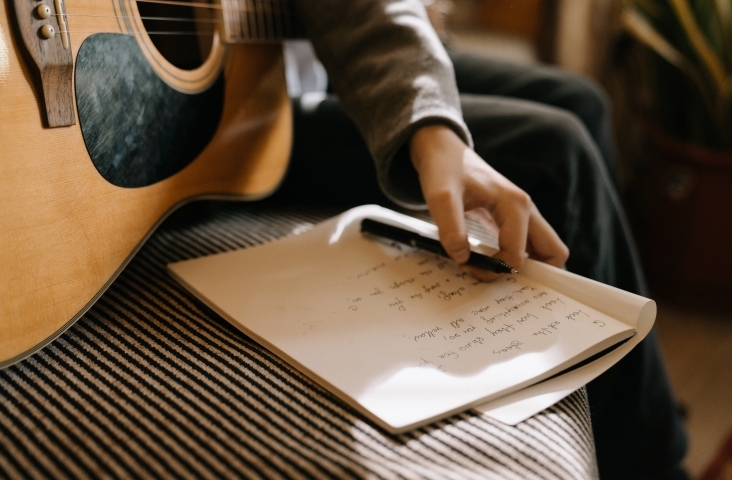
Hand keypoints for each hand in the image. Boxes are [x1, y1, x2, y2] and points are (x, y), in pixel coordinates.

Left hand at [409, 124, 568, 280]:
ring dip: (524, 268)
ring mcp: (524, 214)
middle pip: (554, 252)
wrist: (443, 151)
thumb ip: (450, 227)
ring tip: (491, 271)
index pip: (518, 254)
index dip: (494, 268)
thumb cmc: (444, 169)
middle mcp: (526, 209)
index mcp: (515, 204)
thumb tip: (463, 257)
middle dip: (530, 274)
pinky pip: (529, 246)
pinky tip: (492, 262)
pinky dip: (517, 259)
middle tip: (496, 278)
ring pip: (544, 250)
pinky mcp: (514, 219)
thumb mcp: (440, 196)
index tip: (469, 266)